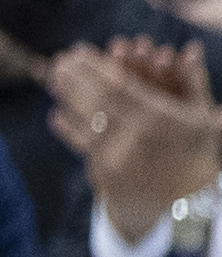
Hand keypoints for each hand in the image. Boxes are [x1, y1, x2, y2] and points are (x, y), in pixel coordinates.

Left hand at [52, 39, 221, 242]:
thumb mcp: (203, 120)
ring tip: (53, 78)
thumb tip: (192, 48)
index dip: (95, 66)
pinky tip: (56, 114)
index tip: (79, 51)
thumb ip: (194, 82)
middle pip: (94, 98)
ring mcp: (117, 154)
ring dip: (66, 96)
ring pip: (85, 118)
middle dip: (74, 77)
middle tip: (58, 60)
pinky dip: (68, 128)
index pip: (118, 84)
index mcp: (158, 118)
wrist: (186, 208)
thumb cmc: (196, 155)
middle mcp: (134, 135)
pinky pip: (82, 145)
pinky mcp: (105, 172)